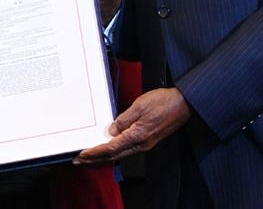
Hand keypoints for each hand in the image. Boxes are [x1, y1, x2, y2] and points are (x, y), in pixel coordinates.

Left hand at [73, 88, 190, 163]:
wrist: (184, 104)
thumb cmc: (163, 102)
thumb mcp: (139, 106)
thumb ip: (123, 119)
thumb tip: (111, 131)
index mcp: (138, 136)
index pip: (111, 148)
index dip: (95, 152)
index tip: (82, 154)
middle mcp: (141, 144)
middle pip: (113, 155)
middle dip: (95, 159)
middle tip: (78, 161)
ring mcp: (145, 144)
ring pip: (119, 154)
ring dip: (102, 156)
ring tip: (89, 157)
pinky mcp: (147, 140)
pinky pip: (126, 149)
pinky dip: (113, 151)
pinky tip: (106, 148)